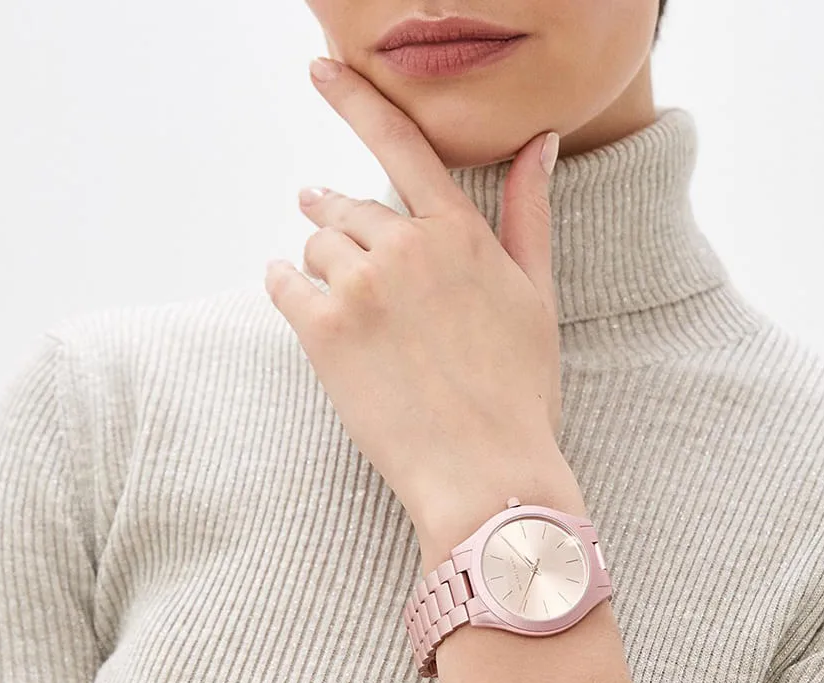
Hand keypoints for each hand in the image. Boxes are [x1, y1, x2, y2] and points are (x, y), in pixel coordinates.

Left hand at [264, 55, 567, 540]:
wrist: (485, 472)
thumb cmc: (519, 393)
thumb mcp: (535, 296)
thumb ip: (529, 213)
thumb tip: (540, 142)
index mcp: (459, 234)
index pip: (402, 145)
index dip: (355, 100)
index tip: (319, 70)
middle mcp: (406, 247)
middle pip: (348, 208)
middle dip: (337, 219)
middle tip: (328, 228)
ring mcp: (362, 288)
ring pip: (316, 247)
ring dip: (320, 264)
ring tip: (342, 300)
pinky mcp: (324, 333)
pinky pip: (283, 285)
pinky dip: (284, 287)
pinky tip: (294, 296)